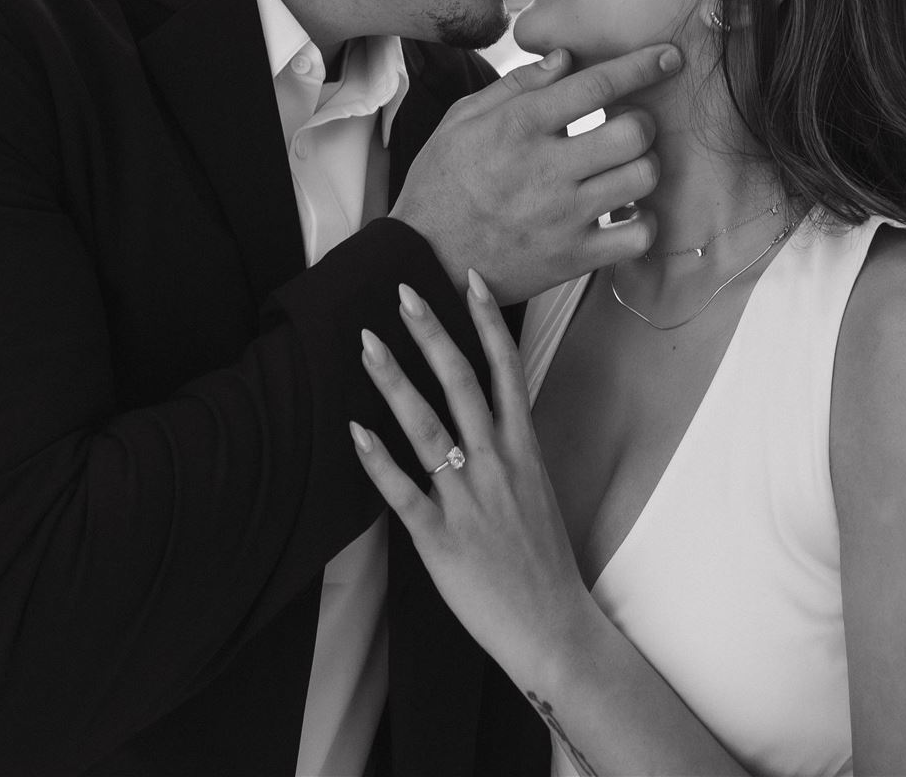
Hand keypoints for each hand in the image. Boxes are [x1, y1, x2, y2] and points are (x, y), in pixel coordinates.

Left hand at [351, 271, 599, 690]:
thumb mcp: (535, 488)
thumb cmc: (541, 559)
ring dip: (395, 381)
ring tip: (368, 343)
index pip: (506, 369)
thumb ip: (508, 447)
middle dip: (432, 334)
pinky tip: (354, 430)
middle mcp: (496, 464)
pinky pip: (403, 491)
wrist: (551, 627)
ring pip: (427, 426)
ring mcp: (468, 499)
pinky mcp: (441, 538)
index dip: (487, 322)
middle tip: (403, 293)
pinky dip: (377, 459)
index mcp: (523, 448)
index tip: (469, 279)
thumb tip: (484, 411)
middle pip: (462, 383)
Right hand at [390, 47, 673, 302]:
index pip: (596, 85)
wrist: (423, 259)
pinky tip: (625, 211)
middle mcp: (546, 168)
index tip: (669, 57)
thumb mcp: (462, 119)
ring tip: (626, 166)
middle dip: (643, 120)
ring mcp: (564, 217)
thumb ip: (516, 85)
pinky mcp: (573, 258)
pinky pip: (637, 236)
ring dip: (644, 166)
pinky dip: (642, 220)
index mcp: (519, 126)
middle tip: (631, 124)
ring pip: (641, 178)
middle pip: (633, 132)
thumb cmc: (442, 182)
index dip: (641, 65)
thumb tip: (566, 58)